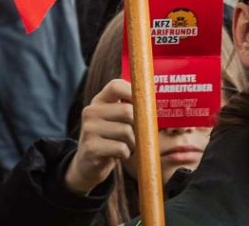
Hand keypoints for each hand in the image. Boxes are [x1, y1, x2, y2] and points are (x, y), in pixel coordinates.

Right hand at [63, 79, 135, 194]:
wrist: (89, 162)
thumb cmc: (113, 136)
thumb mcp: (118, 118)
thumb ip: (133, 107)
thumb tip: (160, 100)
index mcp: (100, 100)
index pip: (116, 86)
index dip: (133, 92)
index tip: (145, 104)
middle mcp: (91, 111)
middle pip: (127, 111)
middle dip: (139, 125)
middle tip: (138, 134)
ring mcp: (88, 129)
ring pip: (126, 131)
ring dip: (134, 142)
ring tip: (128, 145)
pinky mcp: (91, 148)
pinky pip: (121, 148)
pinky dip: (126, 153)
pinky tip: (119, 153)